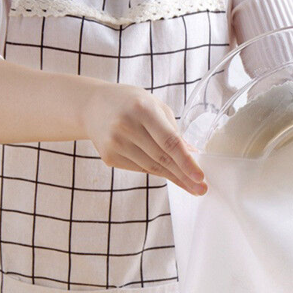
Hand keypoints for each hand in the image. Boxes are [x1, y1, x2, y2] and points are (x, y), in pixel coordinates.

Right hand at [83, 84, 206, 194]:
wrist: (91, 106)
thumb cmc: (130, 103)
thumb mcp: (154, 106)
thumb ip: (173, 129)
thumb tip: (193, 154)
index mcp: (142, 108)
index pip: (169, 141)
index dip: (186, 161)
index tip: (200, 176)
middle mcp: (126, 126)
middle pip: (162, 159)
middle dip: (184, 176)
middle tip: (201, 189)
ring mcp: (115, 143)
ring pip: (152, 168)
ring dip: (174, 179)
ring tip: (191, 187)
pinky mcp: (109, 156)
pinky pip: (140, 169)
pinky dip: (157, 172)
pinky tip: (170, 175)